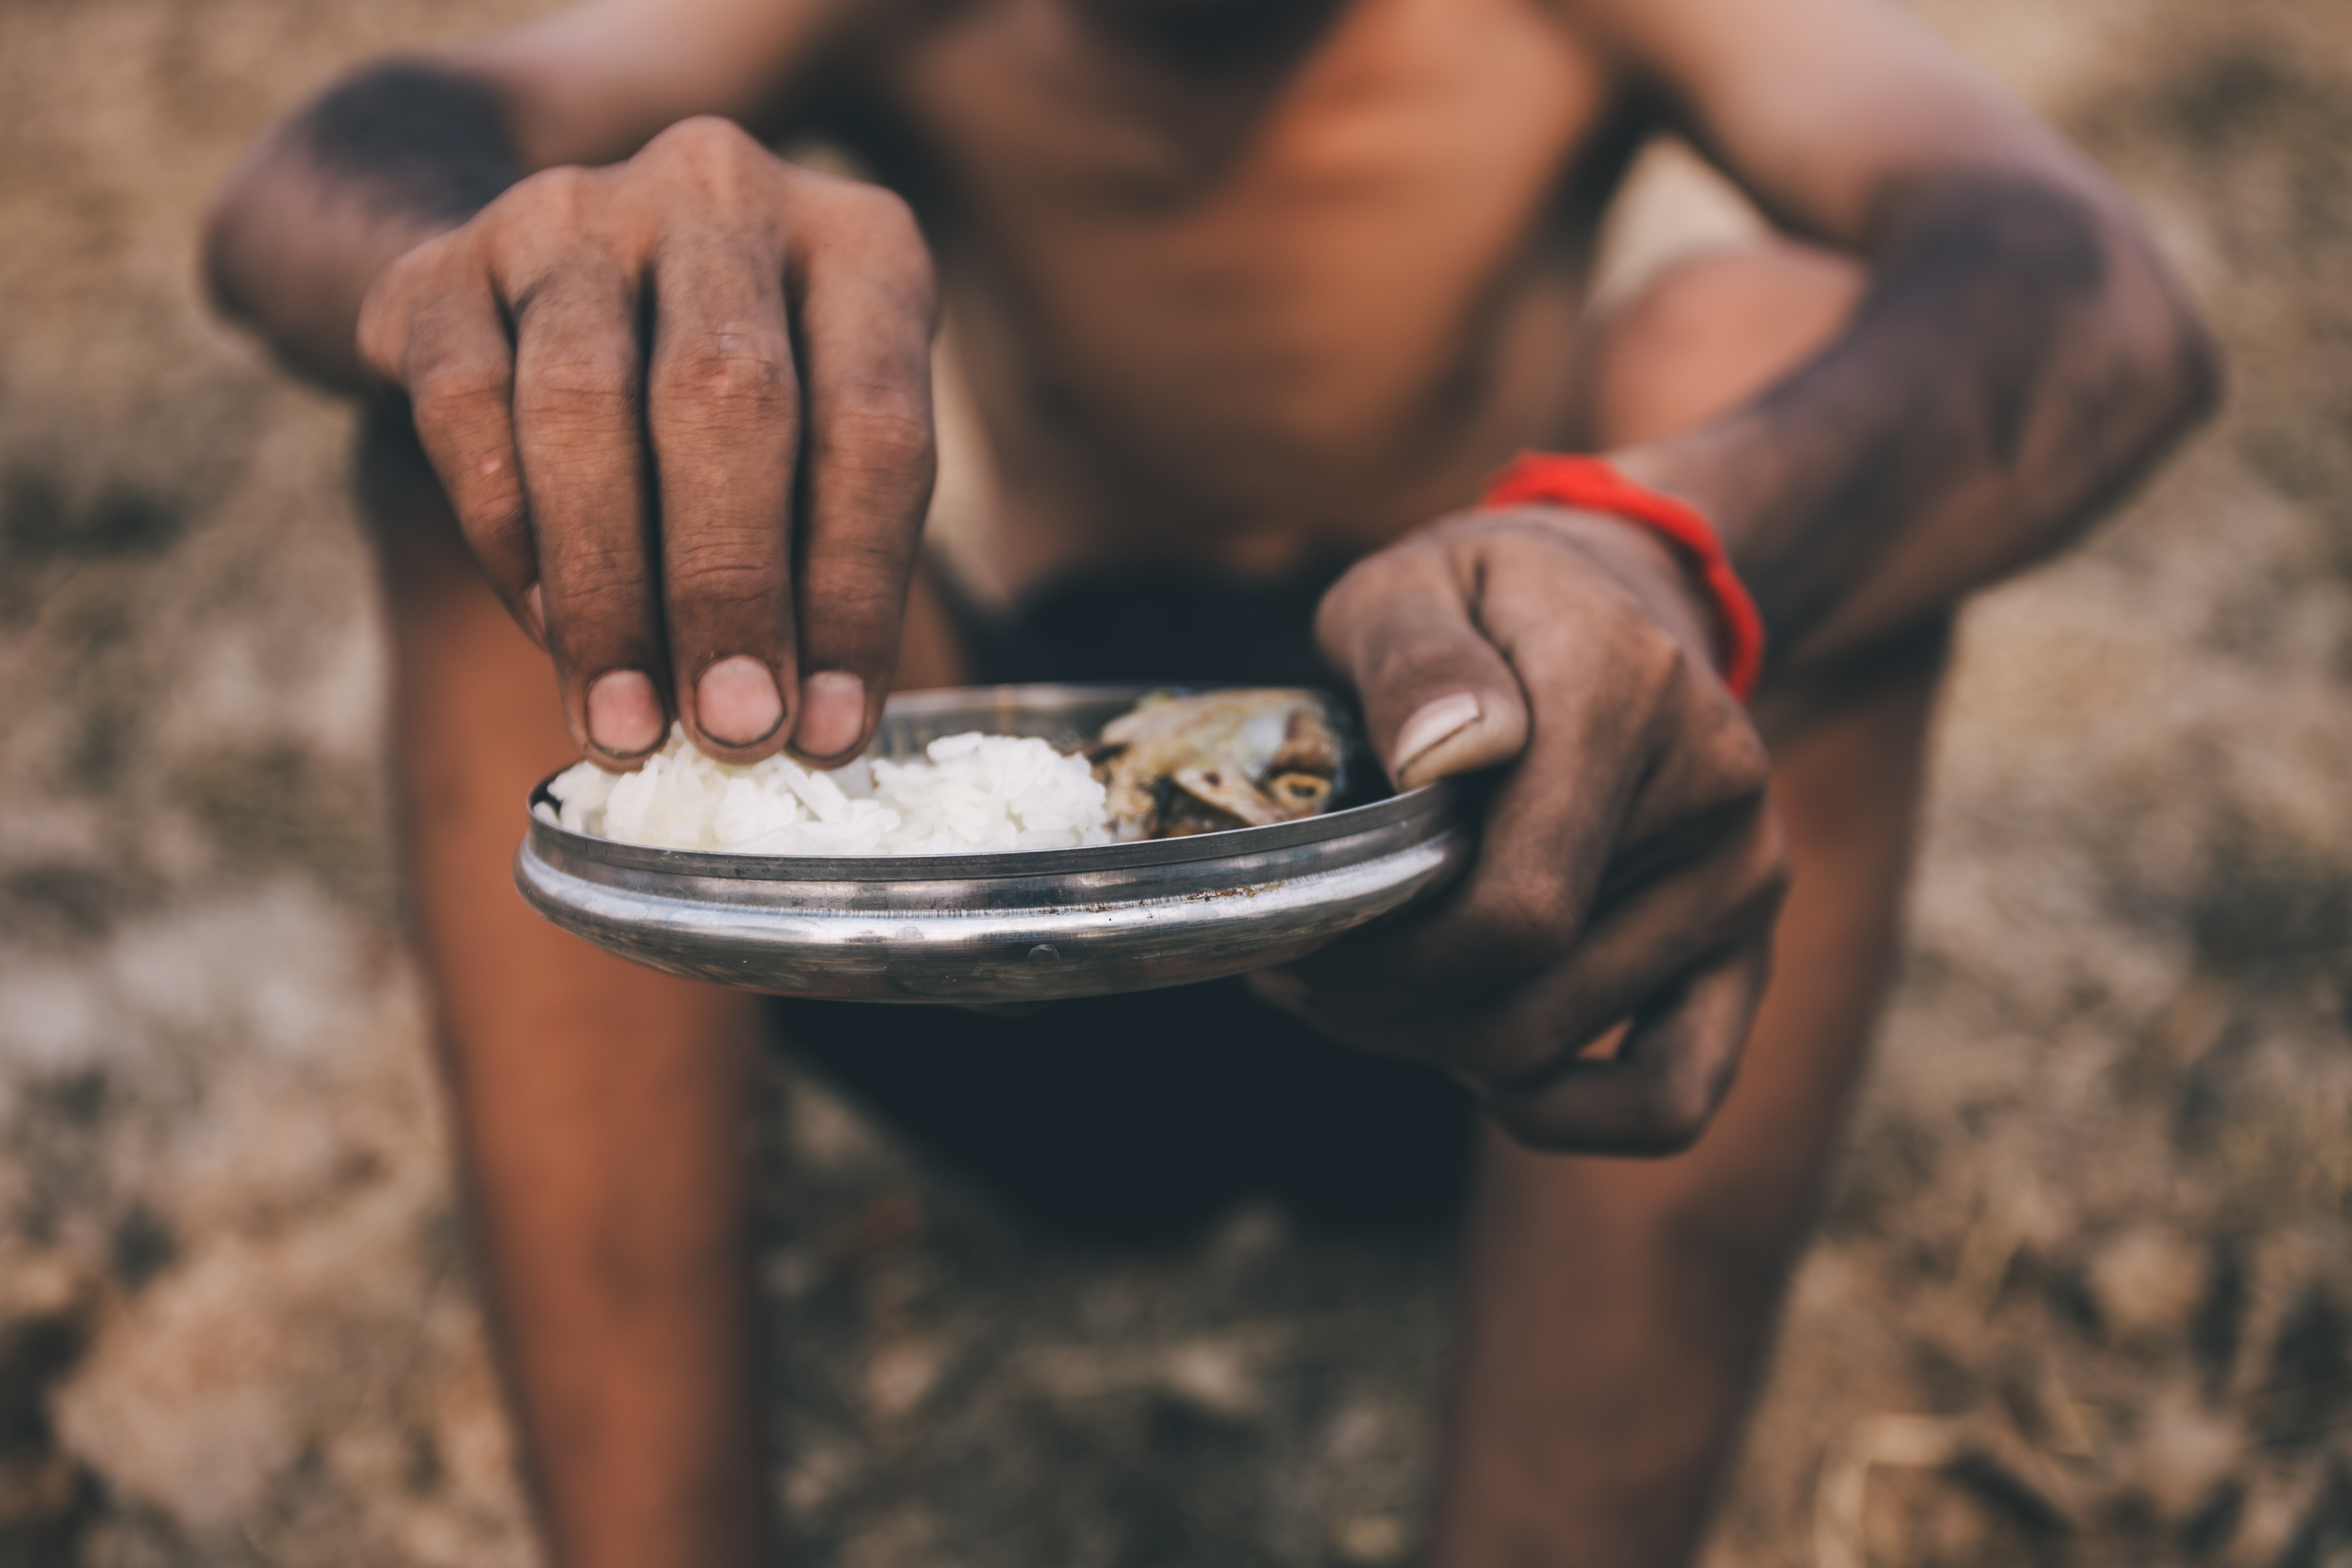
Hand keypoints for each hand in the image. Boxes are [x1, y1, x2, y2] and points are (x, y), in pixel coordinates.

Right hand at [356, 116, 937, 766]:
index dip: (853, 593)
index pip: (874, 428)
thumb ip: (824, 555)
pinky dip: (511, 541)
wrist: (557, 279)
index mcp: (859, 243)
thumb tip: (810, 729)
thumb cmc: (738, 402)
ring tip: (629, 726)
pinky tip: (549, 635)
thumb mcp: (823, 443)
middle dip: (727, 591)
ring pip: (581, 409)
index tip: (832, 731)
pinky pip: (468, 412)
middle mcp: (721, 195)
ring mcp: (575, 213)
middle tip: (731, 732)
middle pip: (725, 401)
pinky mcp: (445, 259)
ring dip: (608, 595)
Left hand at [1267, 506, 1787, 1153]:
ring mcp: (1745, 880)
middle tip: (1302, 974)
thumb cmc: (1486, 604)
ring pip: (1564, 1045)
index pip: (1514, 909)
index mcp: (1631, 697)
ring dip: (1438, 1046)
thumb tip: (1444, 753)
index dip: (1387, 960)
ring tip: (1367, 992)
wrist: (1618, 597)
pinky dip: (1564, 1113)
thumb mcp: (1412, 583)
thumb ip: (1414, 656)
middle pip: (1529, 996)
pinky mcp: (1749, 944)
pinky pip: (1674, 1094)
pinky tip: (1482, 1068)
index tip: (1296, 939)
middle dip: (1387, 1009)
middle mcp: (1716, 797)